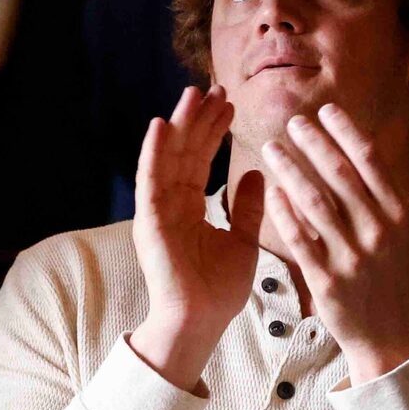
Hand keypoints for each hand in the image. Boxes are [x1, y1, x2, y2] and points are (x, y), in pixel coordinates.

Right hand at [130, 86, 262, 390]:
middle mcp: (172, 204)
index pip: (202, 159)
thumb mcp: (243, 239)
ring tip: (193, 93)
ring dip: (179, 124)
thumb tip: (258, 174)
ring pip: (167, 158)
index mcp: (191, 207)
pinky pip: (150, 181)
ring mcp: (158, 212)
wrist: (201, 323)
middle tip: (215, 86)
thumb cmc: (219, 289)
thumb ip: (248, 207)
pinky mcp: (150, 223)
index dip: (214, 130)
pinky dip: (154, 153)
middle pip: (184, 151)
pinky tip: (161, 126)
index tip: (230, 102)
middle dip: (199, 118)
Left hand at [260, 105, 408, 385]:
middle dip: (314, 144)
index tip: (325, 111)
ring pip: (315, 204)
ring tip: (273, 149)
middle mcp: (378, 233)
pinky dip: (284, 214)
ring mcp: (351, 258)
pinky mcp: (325, 280)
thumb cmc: (407, 274)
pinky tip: (270, 191)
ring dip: (291, 172)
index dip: (347, 134)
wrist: (393, 336)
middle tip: (292, 120)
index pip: (371, 163)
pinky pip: (300, 240)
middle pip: (340, 177)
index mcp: (401, 216)